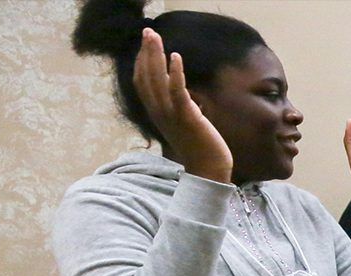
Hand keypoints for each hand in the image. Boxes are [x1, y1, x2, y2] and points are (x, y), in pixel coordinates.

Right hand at [133, 29, 230, 182]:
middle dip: (145, 52)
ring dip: (155, 56)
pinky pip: (178, 91)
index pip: (141, 82)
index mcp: (157, 113)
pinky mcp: (187, 117)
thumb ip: (180, 107)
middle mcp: (159, 112)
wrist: (208, 169)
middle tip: (147, 31)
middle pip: (145, 76)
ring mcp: (171, 115)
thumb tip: (184, 95)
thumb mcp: (184, 122)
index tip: (145, 45)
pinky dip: (175, 73)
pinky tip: (176, 57)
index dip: (141, 62)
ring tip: (155, 37)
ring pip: (157, 80)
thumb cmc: (199, 146)